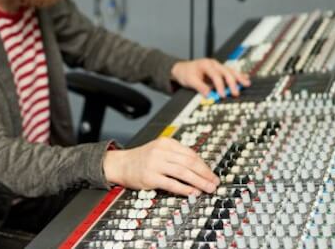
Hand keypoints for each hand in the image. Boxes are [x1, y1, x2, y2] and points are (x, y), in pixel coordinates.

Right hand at [102, 137, 218, 195]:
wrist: (120, 164)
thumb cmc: (142, 159)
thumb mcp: (159, 150)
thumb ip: (177, 156)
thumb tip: (199, 169)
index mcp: (166, 143)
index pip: (191, 153)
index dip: (204, 165)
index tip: (212, 174)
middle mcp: (161, 151)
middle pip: (189, 162)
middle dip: (205, 173)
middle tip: (214, 182)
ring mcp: (155, 164)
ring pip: (183, 172)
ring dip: (198, 181)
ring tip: (207, 188)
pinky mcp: (150, 177)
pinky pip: (171, 183)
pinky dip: (184, 188)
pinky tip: (192, 192)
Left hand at [171, 58, 249, 97]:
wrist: (182, 68)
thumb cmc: (186, 73)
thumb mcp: (190, 80)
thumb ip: (200, 87)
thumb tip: (209, 95)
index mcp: (206, 65)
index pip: (215, 75)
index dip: (220, 86)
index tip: (222, 95)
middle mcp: (213, 64)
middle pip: (226, 72)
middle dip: (232, 83)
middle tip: (235, 93)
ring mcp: (218, 66)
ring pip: (230, 71)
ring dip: (239, 78)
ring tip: (246, 83)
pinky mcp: (220, 70)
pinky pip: (230, 72)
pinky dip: (238, 75)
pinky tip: (245, 78)